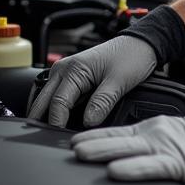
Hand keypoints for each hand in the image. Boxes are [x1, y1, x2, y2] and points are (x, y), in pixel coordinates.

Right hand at [28, 35, 157, 127]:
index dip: (58, 123)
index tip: (61, 139)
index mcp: (73, 69)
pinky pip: (57, 98)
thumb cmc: (131, 57)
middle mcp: (63, 70)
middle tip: (50, 140)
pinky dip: (57, 110)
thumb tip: (87, 123)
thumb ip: (102, 102)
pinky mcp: (70, 79)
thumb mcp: (120, 81)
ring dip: (48, 116)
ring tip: (55, 134)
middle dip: (44, 122)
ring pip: (47, 101)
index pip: (57, 103)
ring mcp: (65, 74)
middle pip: (43, 103)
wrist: (140, 44)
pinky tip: (64, 123)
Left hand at [71, 113, 184, 184]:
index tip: (72, 141)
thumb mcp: (172, 139)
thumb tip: (127, 158)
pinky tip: (117, 170)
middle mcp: (155, 135)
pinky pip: (151, 167)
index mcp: (153, 130)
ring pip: (129, 149)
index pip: (118, 131)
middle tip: (68, 148)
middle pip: (117, 138)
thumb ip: (151, 148)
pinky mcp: (179, 163)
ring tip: (82, 154)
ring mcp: (166, 148)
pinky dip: (132, 168)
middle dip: (91, 143)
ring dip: (104, 151)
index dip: (94, 136)